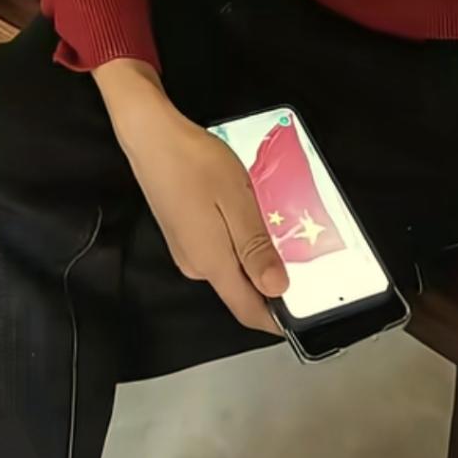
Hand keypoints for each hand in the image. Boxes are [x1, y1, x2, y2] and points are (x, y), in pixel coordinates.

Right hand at [97, 69, 287, 332]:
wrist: (151, 137)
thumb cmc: (197, 164)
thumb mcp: (238, 202)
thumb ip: (256, 249)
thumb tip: (277, 290)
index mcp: (212, 264)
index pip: (248, 311)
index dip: (277, 320)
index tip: (306, 315)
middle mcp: (196, 266)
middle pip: (241, 291)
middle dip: (272, 282)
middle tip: (303, 256)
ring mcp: (186, 252)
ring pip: (231, 269)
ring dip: (257, 258)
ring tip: (281, 229)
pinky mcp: (182, 235)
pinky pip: (219, 252)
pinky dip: (241, 244)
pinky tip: (250, 217)